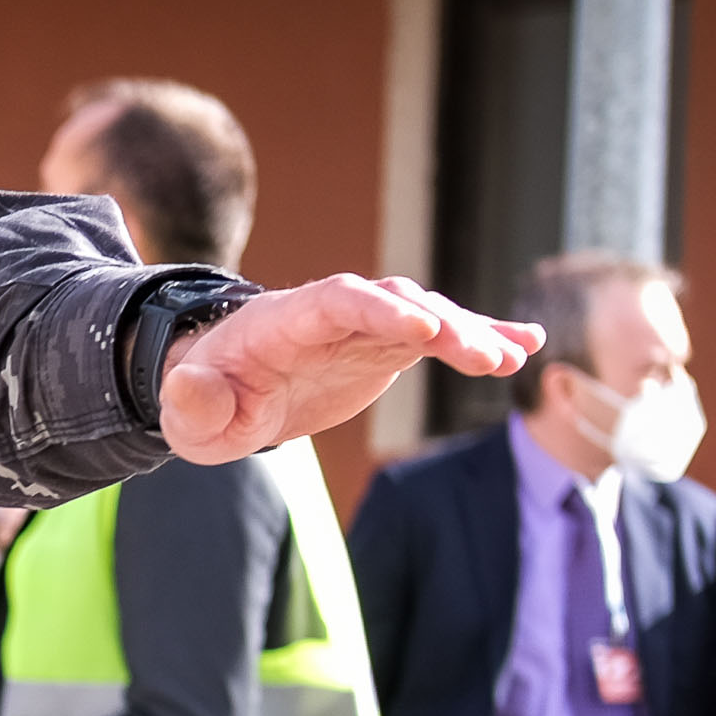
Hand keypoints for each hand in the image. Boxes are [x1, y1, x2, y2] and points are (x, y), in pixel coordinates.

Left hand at [158, 277, 538, 464]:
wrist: (227, 392)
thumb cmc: (208, 401)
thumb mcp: (190, 414)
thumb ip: (194, 403)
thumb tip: (192, 390)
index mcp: (284, 321)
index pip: (336, 301)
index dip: (378, 310)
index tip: (419, 327)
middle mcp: (333, 314)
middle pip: (393, 303)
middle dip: (437, 322)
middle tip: (478, 353)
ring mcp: (366, 328)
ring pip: (425, 317)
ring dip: (469, 333)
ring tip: (510, 359)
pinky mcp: (388, 348)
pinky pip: (439, 339)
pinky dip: (480, 339)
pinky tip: (525, 348)